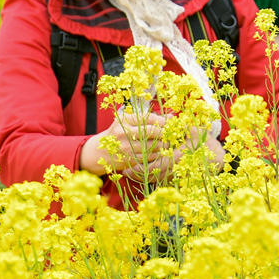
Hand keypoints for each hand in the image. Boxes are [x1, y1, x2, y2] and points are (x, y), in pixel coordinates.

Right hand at [81, 111, 223, 180]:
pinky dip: (160, 158)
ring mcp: (127, 149)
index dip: (166, 122)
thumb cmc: (117, 133)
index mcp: (126, 120)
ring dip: (167, 147)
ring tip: (175, 146)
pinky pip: (150, 160)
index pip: (152, 120)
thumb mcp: (128, 121)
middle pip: (156, 133)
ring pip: (155, 147)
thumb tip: (172, 117)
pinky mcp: (130, 161)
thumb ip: (148, 118)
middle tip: (179, 136)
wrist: (99, 152)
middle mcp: (125, 133)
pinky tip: (165, 155)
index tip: (175, 124)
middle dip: (169, 135)